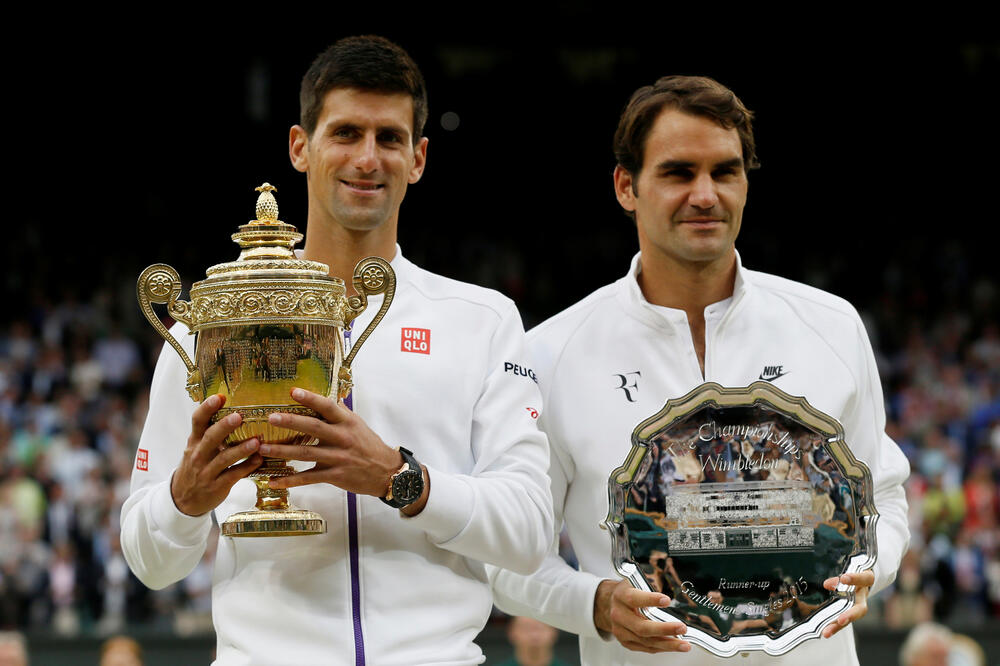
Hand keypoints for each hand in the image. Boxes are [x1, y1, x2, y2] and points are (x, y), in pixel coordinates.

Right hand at [171, 394, 262, 515]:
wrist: (183, 500)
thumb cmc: (195, 467)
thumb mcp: (196, 449)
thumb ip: (210, 432)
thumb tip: (231, 407)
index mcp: (194, 442)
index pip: (197, 422)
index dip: (206, 408)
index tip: (219, 397)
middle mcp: (199, 455)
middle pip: (210, 438)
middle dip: (224, 427)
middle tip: (238, 416)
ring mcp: (207, 472)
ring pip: (224, 459)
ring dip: (241, 450)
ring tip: (256, 441)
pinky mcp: (217, 486)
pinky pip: (233, 475)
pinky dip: (247, 467)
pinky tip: (259, 460)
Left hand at [261, 388, 404, 498]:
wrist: (386, 471)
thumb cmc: (369, 445)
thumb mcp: (357, 425)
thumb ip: (339, 413)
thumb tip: (322, 398)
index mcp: (347, 422)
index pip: (327, 407)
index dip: (310, 398)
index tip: (292, 391)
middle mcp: (342, 438)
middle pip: (314, 428)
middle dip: (291, 422)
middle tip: (271, 417)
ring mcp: (338, 458)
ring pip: (306, 454)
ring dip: (283, 451)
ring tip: (263, 449)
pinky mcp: (335, 476)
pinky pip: (309, 478)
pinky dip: (290, 480)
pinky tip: (274, 480)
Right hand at [594, 579, 689, 653]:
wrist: (610, 604)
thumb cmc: (627, 592)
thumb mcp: (635, 582)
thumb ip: (651, 584)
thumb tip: (676, 584)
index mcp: (621, 596)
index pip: (635, 599)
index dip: (651, 599)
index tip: (667, 600)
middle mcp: (619, 615)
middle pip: (642, 627)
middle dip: (664, 629)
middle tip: (682, 628)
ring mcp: (621, 631)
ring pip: (646, 641)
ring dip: (667, 644)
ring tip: (684, 644)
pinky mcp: (626, 642)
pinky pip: (645, 648)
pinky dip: (661, 648)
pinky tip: (673, 646)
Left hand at [821, 570, 874, 637]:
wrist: (864, 580)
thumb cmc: (854, 575)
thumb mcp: (849, 573)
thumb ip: (838, 579)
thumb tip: (827, 585)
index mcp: (866, 581)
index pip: (865, 579)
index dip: (855, 579)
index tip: (844, 578)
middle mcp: (863, 596)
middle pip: (861, 608)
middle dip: (850, 615)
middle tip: (841, 620)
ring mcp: (857, 606)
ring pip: (850, 619)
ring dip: (838, 626)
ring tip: (827, 632)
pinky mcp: (850, 613)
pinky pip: (843, 621)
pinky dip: (834, 626)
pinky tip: (825, 632)